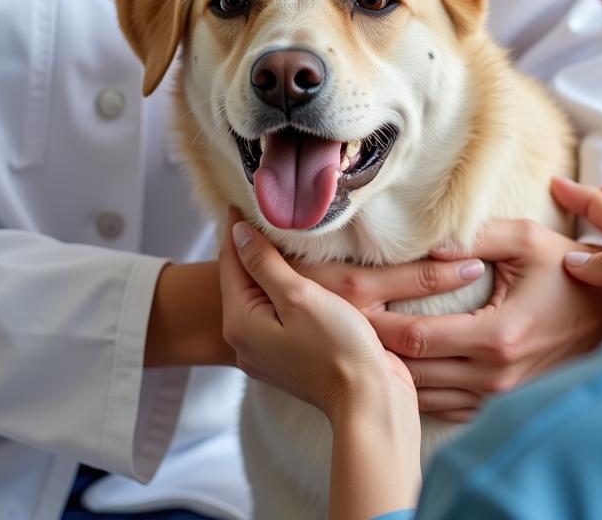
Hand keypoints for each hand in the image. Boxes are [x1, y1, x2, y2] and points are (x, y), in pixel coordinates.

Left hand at [218, 209, 418, 427]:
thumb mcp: (298, 296)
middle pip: (242, 279)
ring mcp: (269, 351)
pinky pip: (279, 311)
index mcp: (240, 323)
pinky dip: (284, 288)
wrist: (370, 402)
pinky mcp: (292, 355)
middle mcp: (247, 340)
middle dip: (250, 245)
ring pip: (261, 294)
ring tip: (280, 234)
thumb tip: (237, 232)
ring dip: (268, 265)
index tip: (241, 199)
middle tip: (259, 211)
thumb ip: (264, 263)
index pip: (231, 262)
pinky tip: (300, 274)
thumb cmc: (337, 348)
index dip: (236, 228)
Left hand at [364, 219, 601, 421]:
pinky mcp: (501, 405)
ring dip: (391, 373)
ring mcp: (499, 397)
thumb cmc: (570, 274)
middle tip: (339, 328)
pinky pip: (446, 407)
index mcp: (498, 335)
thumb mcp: (529, 240)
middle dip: (373, 349)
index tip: (348, 309)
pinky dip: (417, 390)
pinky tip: (395, 370)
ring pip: (425, 394)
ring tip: (357, 347)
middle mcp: (495, 375)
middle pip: (413, 370)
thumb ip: (477, 236)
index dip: (377, 325)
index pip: (418, 337)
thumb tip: (427, 246)